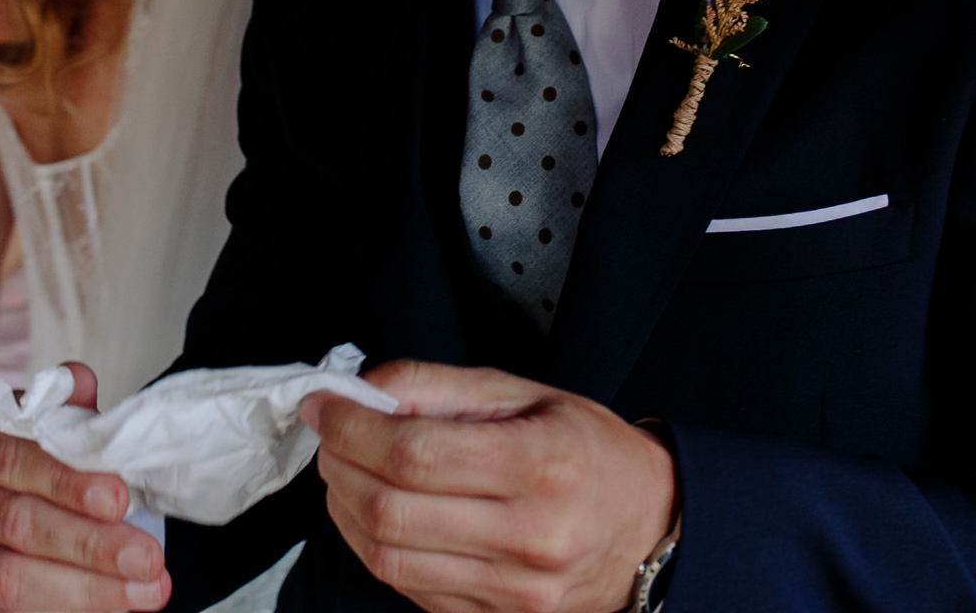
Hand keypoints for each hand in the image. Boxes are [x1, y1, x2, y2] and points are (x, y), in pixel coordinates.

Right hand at [0, 363, 170, 611]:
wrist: (2, 492)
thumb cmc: (32, 451)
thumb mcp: (50, 417)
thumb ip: (67, 406)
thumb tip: (80, 388)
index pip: (12, 459)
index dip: (67, 482)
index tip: (120, 500)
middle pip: (16, 523)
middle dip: (90, 544)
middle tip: (147, 558)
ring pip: (8, 578)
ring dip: (84, 590)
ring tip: (143, 590)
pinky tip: (107, 607)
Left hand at [301, 361, 676, 612]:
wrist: (650, 526)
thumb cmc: (586, 450)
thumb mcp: (522, 393)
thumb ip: (436, 386)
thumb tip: (361, 391)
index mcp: (538, 466)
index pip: (412, 453)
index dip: (351, 428)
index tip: (325, 405)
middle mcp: (528, 536)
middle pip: (390, 509)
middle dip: (337, 466)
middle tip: (330, 435)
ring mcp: (514, 589)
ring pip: (388, 557)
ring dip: (344, 509)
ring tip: (345, 471)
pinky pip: (410, 587)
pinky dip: (376, 546)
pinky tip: (377, 511)